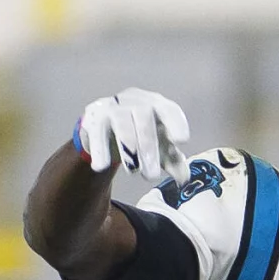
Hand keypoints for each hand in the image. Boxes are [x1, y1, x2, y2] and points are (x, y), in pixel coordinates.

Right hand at [75, 89, 191, 182]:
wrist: (105, 126)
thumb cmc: (139, 132)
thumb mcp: (158, 146)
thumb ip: (172, 160)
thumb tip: (184, 178)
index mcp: (157, 105)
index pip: (169, 110)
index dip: (176, 123)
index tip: (181, 141)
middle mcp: (137, 101)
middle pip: (145, 120)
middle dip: (149, 149)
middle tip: (151, 176)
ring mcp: (114, 106)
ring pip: (122, 124)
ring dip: (128, 150)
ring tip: (132, 171)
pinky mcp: (94, 116)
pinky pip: (97, 133)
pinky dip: (100, 150)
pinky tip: (101, 166)